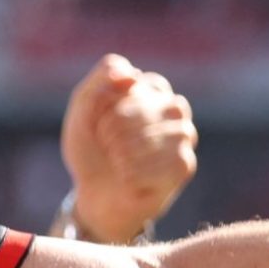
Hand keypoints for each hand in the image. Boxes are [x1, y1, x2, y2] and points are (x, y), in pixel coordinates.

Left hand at [63, 54, 197, 243]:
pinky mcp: (184, 165)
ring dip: (121, 153)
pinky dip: (132, 174)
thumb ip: (101, 79)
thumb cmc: (92, 149)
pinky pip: (159, 165)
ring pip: (151, 138)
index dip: (106, 108)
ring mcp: (184, 136)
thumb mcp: (83, 109)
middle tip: (105, 147)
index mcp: (153, 89)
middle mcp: (174, 109)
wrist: (95, 194)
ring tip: (116, 162)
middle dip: (111, 132)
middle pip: (141, 109)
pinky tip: (126, 178)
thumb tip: (131, 73)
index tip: (99, 125)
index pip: (132, 84)